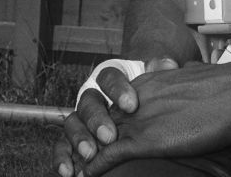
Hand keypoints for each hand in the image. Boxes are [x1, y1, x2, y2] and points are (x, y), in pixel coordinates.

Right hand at [53, 57, 177, 176]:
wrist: (138, 114)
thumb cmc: (148, 98)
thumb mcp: (154, 83)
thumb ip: (160, 71)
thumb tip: (168, 64)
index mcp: (111, 79)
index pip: (108, 77)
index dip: (117, 90)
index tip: (131, 105)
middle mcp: (93, 97)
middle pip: (88, 101)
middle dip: (97, 119)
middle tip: (109, 136)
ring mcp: (81, 118)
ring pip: (72, 123)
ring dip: (79, 138)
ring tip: (89, 154)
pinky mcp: (74, 139)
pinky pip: (62, 146)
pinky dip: (62, 157)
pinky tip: (68, 170)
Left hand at [79, 61, 230, 176]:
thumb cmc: (226, 88)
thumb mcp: (194, 78)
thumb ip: (181, 82)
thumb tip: (185, 77)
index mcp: (148, 83)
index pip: (111, 100)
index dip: (98, 117)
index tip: (98, 133)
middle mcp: (136, 97)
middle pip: (94, 115)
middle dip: (81, 135)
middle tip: (75, 153)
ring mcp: (138, 118)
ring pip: (94, 137)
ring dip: (81, 154)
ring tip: (73, 168)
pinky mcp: (144, 139)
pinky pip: (106, 155)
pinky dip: (92, 168)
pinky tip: (84, 176)